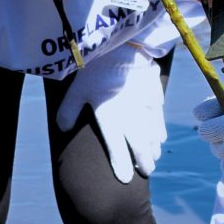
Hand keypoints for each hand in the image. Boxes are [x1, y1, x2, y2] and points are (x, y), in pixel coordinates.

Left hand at [56, 49, 166, 182]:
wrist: (123, 44)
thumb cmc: (96, 68)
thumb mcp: (76, 90)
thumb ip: (68, 111)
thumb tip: (62, 129)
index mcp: (110, 117)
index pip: (117, 147)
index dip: (122, 164)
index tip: (127, 179)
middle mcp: (130, 116)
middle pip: (140, 144)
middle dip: (144, 161)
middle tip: (147, 172)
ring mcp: (145, 106)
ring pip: (152, 134)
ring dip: (153, 148)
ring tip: (153, 159)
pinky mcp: (154, 94)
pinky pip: (158, 118)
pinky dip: (159, 131)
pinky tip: (160, 137)